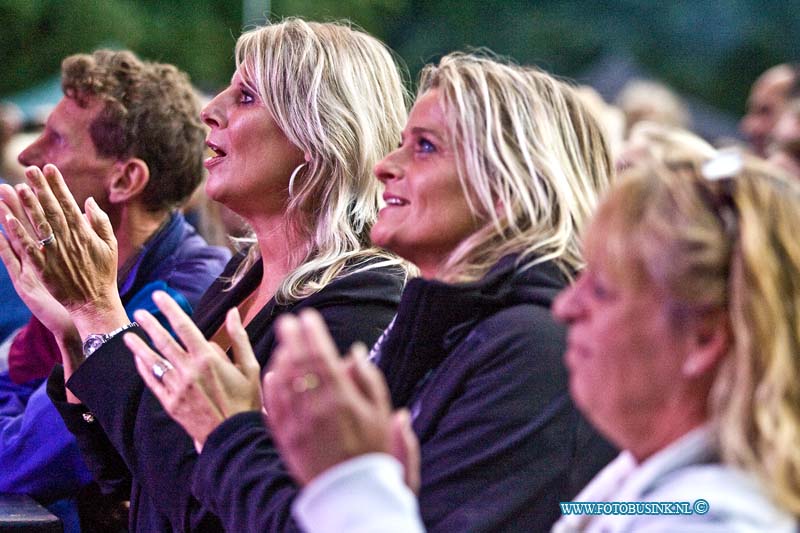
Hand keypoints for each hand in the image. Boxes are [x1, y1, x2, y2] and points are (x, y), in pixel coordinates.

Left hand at [8, 165, 124, 331]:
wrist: (94, 302)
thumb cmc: (104, 274)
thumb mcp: (110, 246)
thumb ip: (100, 222)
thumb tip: (88, 201)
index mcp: (84, 233)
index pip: (68, 203)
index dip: (58, 185)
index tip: (49, 168)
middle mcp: (68, 240)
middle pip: (50, 209)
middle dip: (40, 188)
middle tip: (29, 170)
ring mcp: (54, 253)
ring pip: (38, 224)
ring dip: (27, 205)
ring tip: (17, 187)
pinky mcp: (43, 267)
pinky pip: (27, 247)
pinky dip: (17, 233)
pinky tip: (8, 219)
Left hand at [127, 291, 261, 450]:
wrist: (234, 437)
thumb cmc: (246, 401)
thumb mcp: (250, 367)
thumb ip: (239, 337)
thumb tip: (233, 312)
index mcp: (208, 359)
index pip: (184, 326)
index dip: (170, 309)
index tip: (159, 296)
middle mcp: (189, 371)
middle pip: (164, 341)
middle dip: (150, 324)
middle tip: (138, 311)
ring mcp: (177, 388)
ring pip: (153, 361)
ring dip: (139, 346)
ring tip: (127, 334)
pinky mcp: (171, 403)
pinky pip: (153, 382)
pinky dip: (144, 369)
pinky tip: (138, 359)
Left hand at [264, 309, 419, 491]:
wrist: (352, 493)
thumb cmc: (372, 452)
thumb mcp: (381, 414)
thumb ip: (369, 380)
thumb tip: (355, 352)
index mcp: (342, 400)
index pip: (322, 358)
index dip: (314, 335)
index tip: (309, 316)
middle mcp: (317, 409)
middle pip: (299, 365)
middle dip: (293, 339)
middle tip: (287, 320)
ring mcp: (298, 424)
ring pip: (285, 383)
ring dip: (282, 359)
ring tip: (283, 343)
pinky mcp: (286, 440)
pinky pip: (274, 407)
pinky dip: (272, 387)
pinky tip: (273, 373)